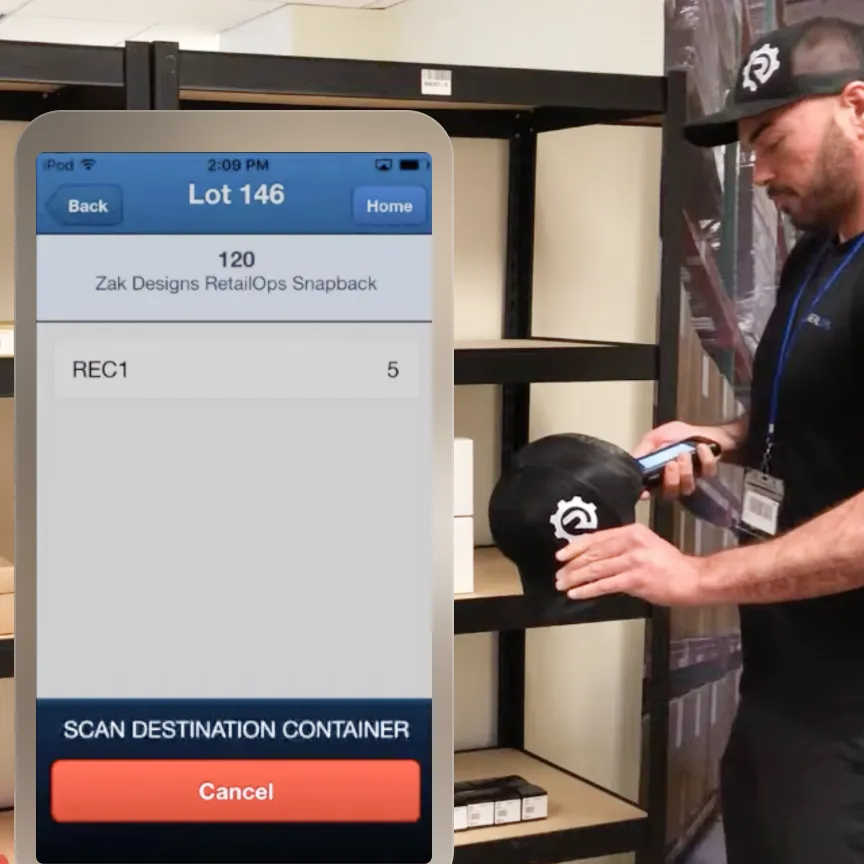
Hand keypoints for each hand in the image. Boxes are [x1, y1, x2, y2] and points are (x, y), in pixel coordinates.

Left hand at [554, 523, 704, 605]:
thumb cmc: (669, 564)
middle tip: (558, 574)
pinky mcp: (635, 579)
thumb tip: (593, 557)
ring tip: (563, 584)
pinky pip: (605, 585)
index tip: (561, 555)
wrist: (693, 578)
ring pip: (596, 569)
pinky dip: (588, 590)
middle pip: (593, 553)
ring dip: (576, 578)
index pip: (597, 537)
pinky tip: (577, 593)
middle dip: (572, 565)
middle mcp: (631, 542)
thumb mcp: (645, 545)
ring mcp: (633, 560)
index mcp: (632, 531)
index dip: (575, 547)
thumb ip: (621, 547)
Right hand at [633, 420, 721, 500]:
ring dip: (685, 471)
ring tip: (684, 454)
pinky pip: (707, 472)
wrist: (700, 431)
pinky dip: (704, 458)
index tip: (645, 493)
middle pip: (669, 494)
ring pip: (687, 487)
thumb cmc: (675, 436)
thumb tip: (632, 462)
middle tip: (671, 463)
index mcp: (657, 475)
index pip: (650, 490)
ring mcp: (691, 479)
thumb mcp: (653, 438)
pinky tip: (700, 448)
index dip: (646, 493)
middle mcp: (673, 482)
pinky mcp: (708, 474)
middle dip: (670, 479)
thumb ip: (642, 450)